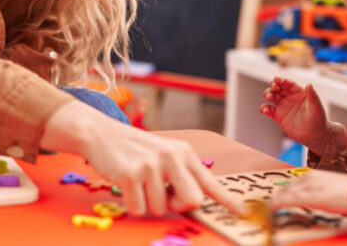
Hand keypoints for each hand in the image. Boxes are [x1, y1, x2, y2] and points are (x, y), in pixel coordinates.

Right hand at [41, 101, 245, 217]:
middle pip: (191, 201)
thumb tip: (196, 203)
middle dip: (178, 206)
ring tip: (140, 183)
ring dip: (149, 204)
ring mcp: (150, 165)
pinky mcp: (129, 174)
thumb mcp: (165, 155)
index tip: (243, 213)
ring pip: (160, 209)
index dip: (228, 201)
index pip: (210, 183)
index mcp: (184, 153)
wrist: (103, 133)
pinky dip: (133, 205)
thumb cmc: (137, 149)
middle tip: (164, 195)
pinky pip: (139, 209)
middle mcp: (171, 157)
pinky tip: (128, 186)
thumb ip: (183, 176)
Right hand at [259, 76, 328, 151]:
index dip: (282, 80)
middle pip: (278, 87)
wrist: (314, 136)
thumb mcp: (317, 108)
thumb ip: (313, 96)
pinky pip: (268, 109)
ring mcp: (283, 106)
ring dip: (267, 94)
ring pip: (271, 96)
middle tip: (273, 89)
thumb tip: (310, 84)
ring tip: (269, 97)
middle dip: (273, 86)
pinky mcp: (277, 116)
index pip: (289, 83)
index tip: (276, 79)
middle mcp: (290, 97)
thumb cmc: (318, 121)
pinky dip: (264, 108)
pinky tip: (265, 110)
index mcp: (299, 92)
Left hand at [270, 169, 346, 213]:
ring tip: (266, 211)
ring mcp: (312, 186)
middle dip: (276, 197)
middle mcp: (311, 178)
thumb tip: (316, 200)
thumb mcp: (334, 189)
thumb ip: (322, 191)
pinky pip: (290, 200)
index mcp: (316, 175)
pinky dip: (279, 204)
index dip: (282, 192)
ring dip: (275, 201)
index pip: (292, 183)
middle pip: (286, 187)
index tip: (275, 200)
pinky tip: (272, 210)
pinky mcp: (314, 196)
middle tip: (266, 208)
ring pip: (285, 192)